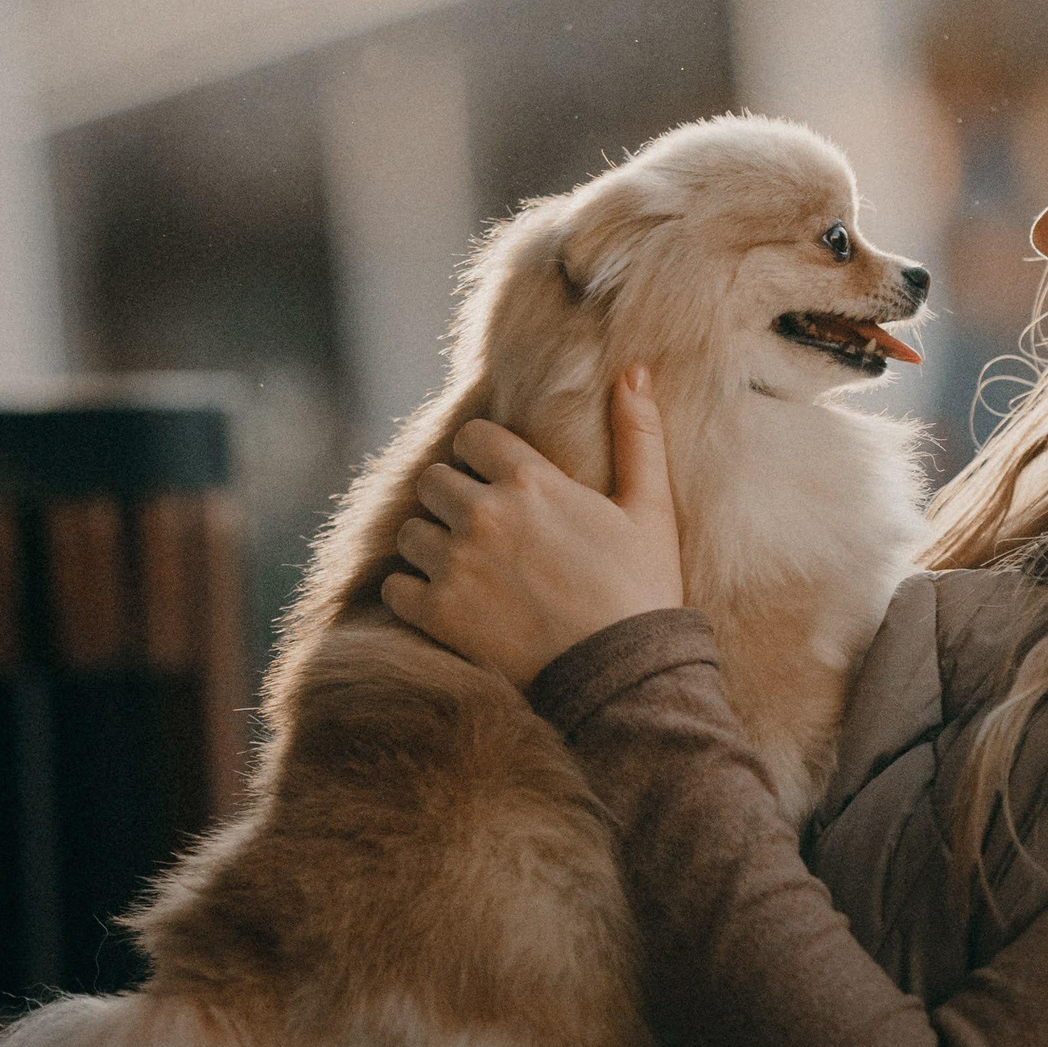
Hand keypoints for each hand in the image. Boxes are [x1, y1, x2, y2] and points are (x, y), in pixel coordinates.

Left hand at [382, 366, 682, 688]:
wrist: (624, 676)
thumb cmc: (643, 590)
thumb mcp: (651, 507)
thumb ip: (638, 434)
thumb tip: (634, 369)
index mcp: (531, 481)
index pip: (472, 438)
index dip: (483, 456)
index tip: (498, 479)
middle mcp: (483, 514)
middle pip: (434, 482)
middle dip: (453, 498)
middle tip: (481, 526)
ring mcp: (455, 565)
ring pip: (411, 533)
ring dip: (432, 544)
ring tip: (463, 564)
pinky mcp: (438, 614)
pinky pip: (396, 587)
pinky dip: (413, 592)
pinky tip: (444, 600)